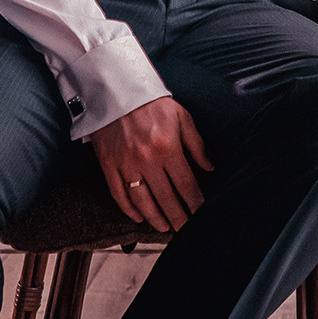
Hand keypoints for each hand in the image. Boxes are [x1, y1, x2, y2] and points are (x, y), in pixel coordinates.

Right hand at [88, 97, 213, 231]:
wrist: (116, 90)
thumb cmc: (152, 103)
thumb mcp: (182, 117)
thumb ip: (196, 144)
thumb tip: (210, 167)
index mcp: (167, 147)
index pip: (185, 184)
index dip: (194, 202)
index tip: (200, 214)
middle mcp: (146, 160)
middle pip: (166, 198)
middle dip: (178, 217)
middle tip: (184, 229)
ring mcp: (125, 164)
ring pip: (142, 201)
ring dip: (155, 218)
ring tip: (165, 227)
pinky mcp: (107, 164)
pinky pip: (118, 193)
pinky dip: (128, 209)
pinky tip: (138, 216)